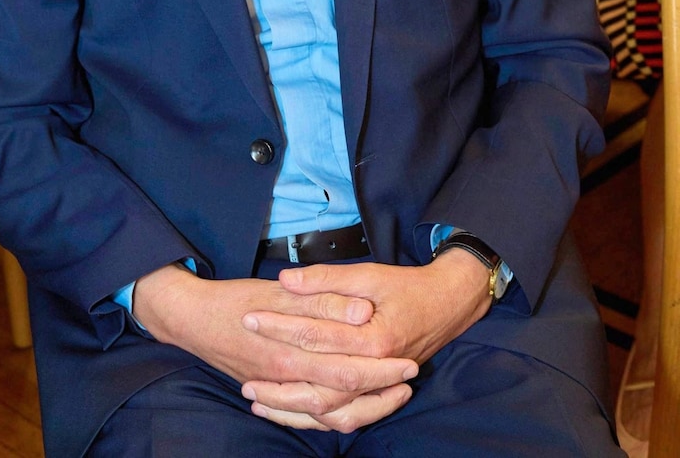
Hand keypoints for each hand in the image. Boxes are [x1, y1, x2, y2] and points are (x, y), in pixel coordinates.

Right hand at [132, 263, 418, 431]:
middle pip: (343, 396)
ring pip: (327, 414)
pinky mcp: (270, 391)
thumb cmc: (235, 299)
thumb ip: (322, 301)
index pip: (348, 370)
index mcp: (291, 355)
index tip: (409, 363)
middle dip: (379, 391)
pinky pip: (306, 416)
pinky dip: (331, 416)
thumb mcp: (280, 292)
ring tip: (389, 397)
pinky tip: (348, 409)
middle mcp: (286, 381)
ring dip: (361, 407)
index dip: (381, 369)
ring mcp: (277, 391)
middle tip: (409, 380)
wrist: (192, 318)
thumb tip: (361, 312)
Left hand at [240, 252, 490, 430]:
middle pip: (319, 385)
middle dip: (277, 379)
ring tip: (255, 398)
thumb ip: (326, 279)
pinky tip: (285, 409)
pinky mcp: (375, 393)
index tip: (250, 318)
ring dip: (290, 408)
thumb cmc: (406, 287)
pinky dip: (311, 417)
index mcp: (374, 338)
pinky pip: (341, 416)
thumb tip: (286, 279)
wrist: (446, 305)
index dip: (279, 326)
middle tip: (244, 374)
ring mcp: (377, 386)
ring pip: (329, 411)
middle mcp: (375, 368)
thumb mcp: (368, 274)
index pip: (316, 335)